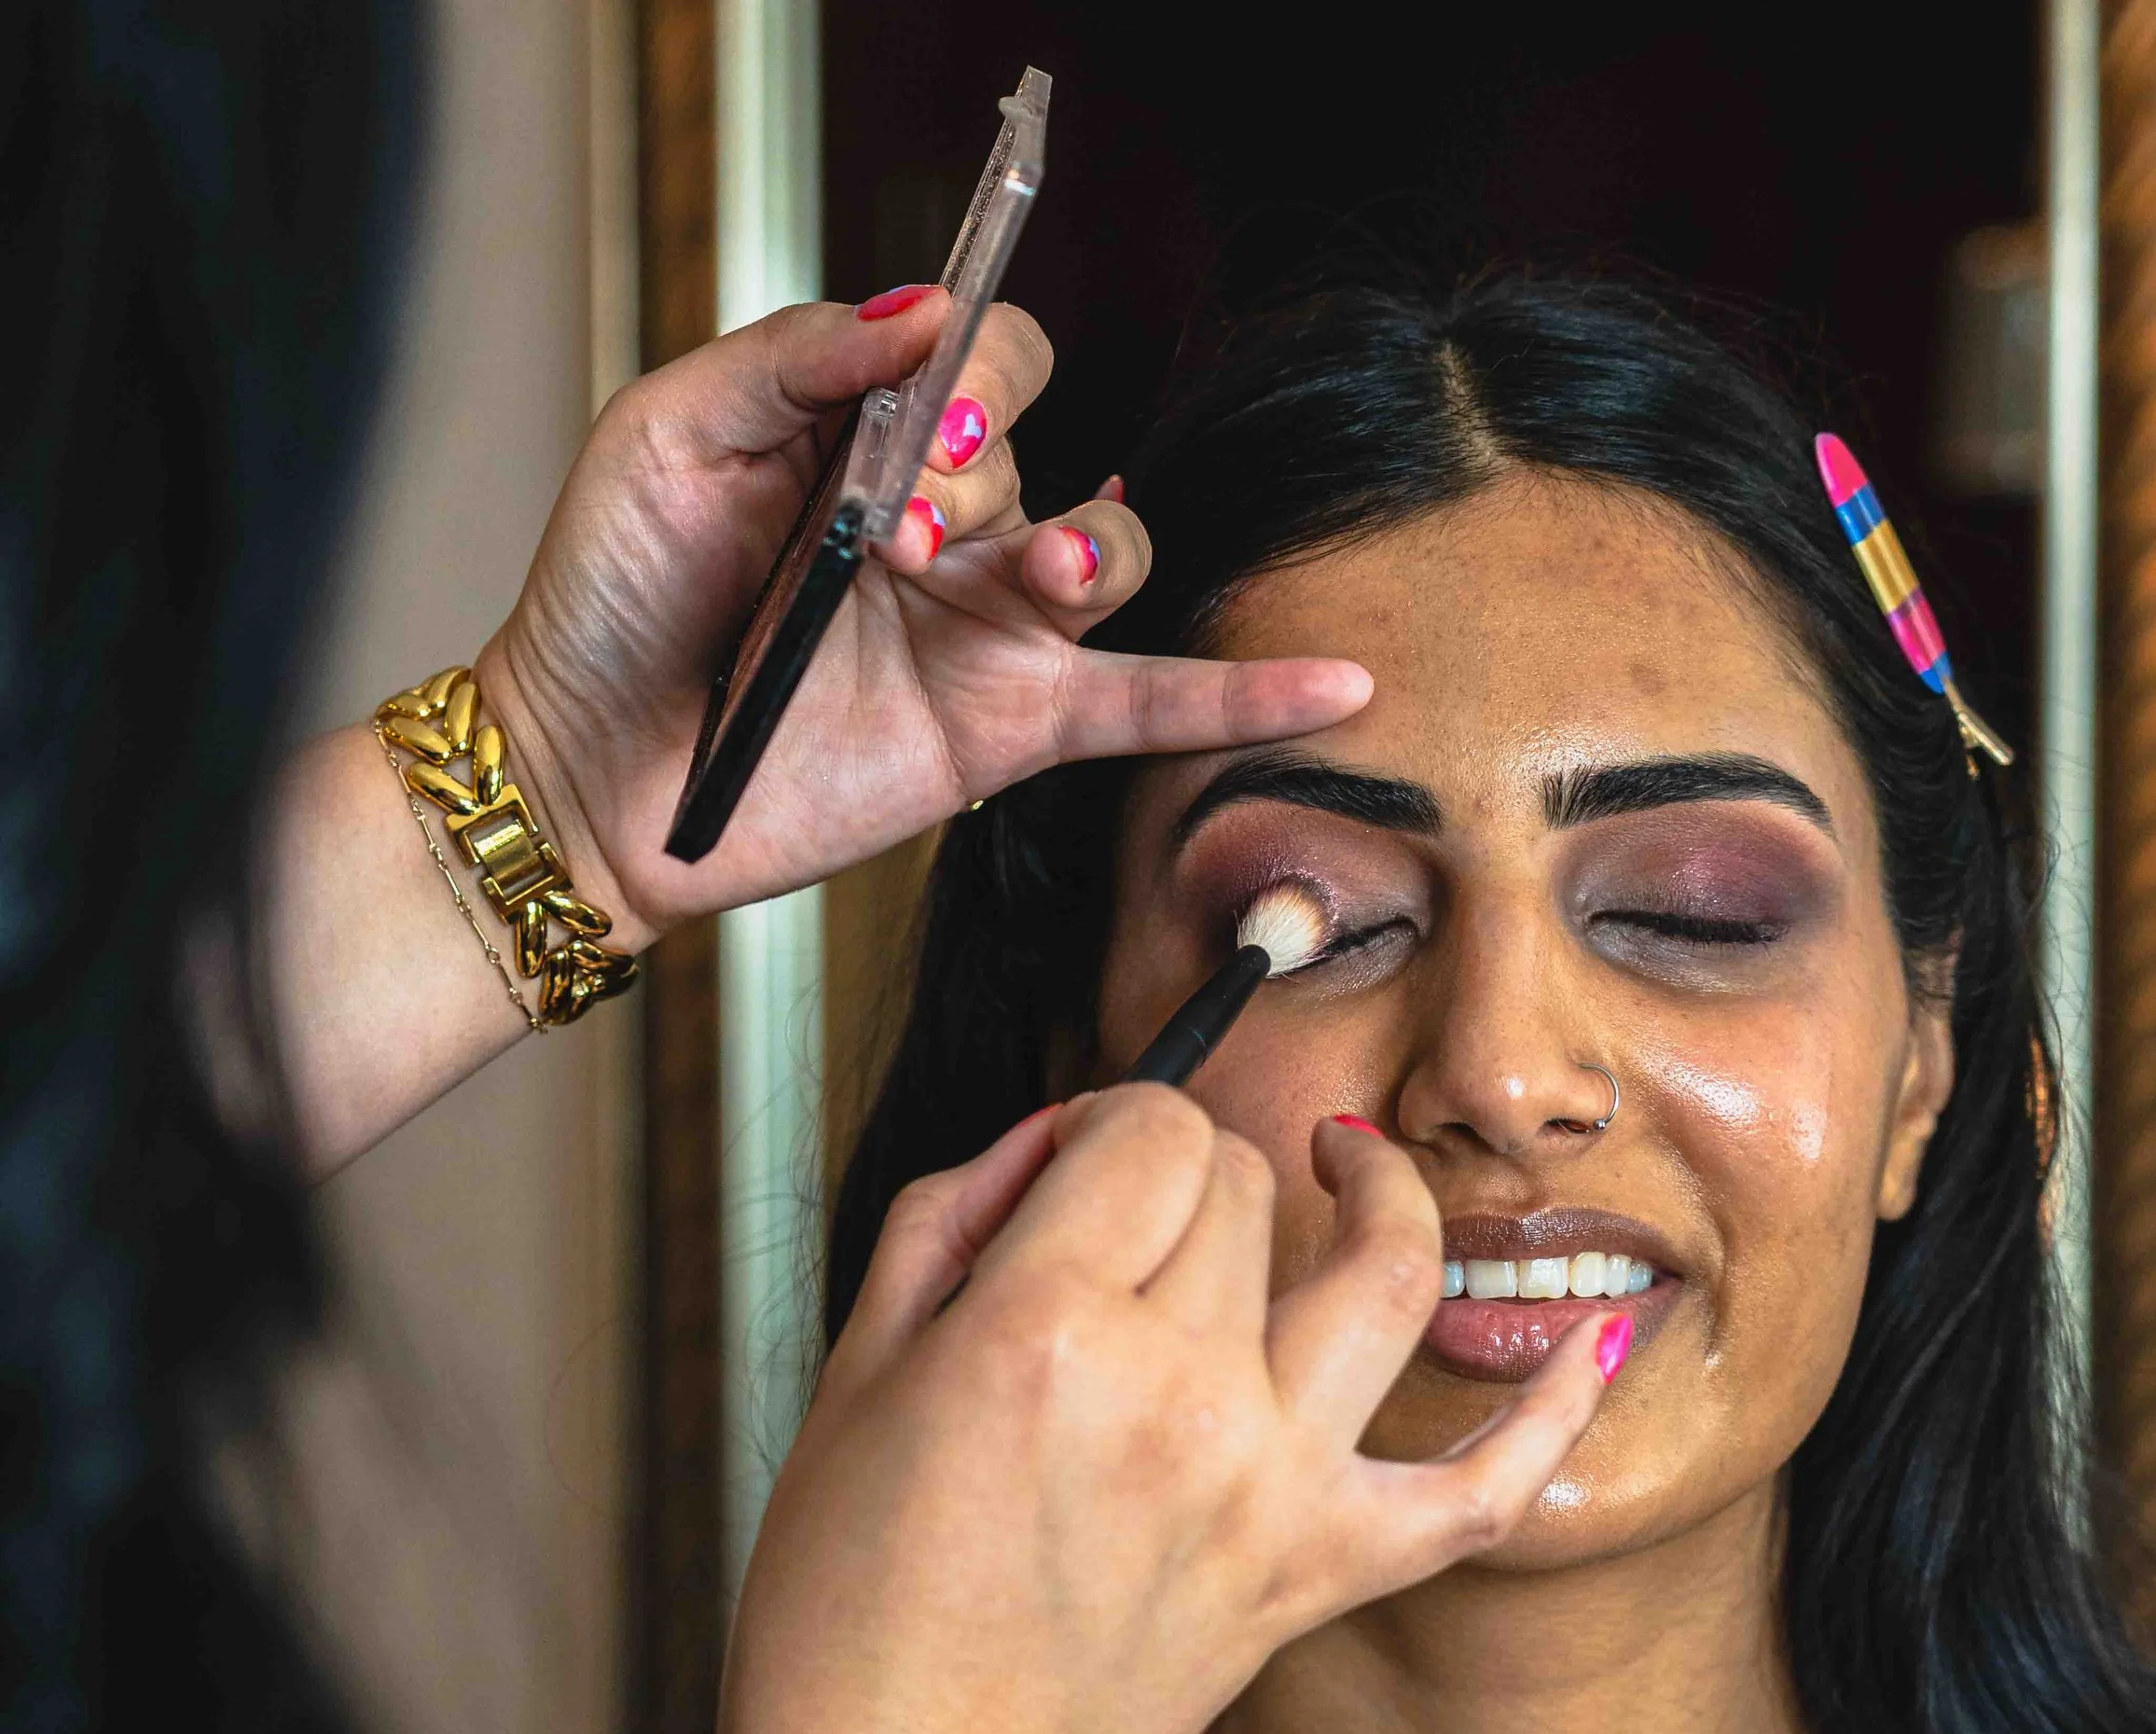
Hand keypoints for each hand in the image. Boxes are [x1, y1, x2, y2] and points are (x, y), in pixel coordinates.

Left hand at [473, 292, 1369, 949]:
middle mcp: (943, 525)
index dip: (969, 369)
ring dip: (1088, 547)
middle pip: (1046, 448)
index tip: (912, 422)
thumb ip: (795, 361)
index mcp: (868, 436)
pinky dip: (1245, 698)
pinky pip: (1149, 705)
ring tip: (1032, 576)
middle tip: (893, 533)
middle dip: (981, 469)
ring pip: (1108, 551)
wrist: (586, 773)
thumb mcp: (669, 437)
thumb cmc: (609, 601)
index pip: (982, 353)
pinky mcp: (1006, 729)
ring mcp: (984, 629)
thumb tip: (924, 305)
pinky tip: (1335, 686)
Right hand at [703, 1095, 1627, 1733]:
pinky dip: (1554, 1409)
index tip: (1079, 1162)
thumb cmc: (845, 1613)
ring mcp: (1266, 1488)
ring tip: (1350, 1164)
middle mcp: (1178, 1395)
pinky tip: (1595, 1336)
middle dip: (1191, 1171)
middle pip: (1246, 1186)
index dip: (1109, 1119)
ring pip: (1387, 1272)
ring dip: (1384, 1191)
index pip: (1145, 1130)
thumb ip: (953, 1220)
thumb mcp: (851, 1375)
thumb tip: (1056, 1141)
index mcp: (1041, 1332)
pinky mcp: (1317, 1577)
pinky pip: (1483, 1487)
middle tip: (1134, 1220)